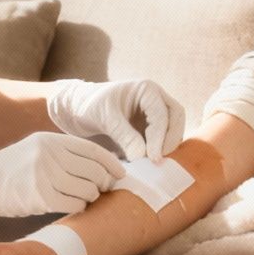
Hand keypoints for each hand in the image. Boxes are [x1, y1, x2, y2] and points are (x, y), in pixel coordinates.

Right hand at [0, 132, 124, 224]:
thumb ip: (65, 153)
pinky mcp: (39, 196)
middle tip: (105, 189)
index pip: (93, 151)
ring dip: (92, 196)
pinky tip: (77, 206)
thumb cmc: (15, 169)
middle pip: (93, 171)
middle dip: (104, 182)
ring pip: (86, 189)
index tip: (120, 174)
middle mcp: (50, 154)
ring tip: (88, 198)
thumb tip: (101, 166)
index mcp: (52, 140)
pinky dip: (80, 206)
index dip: (111, 164)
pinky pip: (73, 204)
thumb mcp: (38, 148)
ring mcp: (44, 175)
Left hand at [46, 78, 186, 159]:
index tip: (153, 158)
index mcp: (146, 89)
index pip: (162, 114)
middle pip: (176, 119)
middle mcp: (155, 100)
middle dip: (170, 140)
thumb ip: (123, 135)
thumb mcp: (104, 118)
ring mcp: (154, 115)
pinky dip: (159, 151)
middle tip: (159, 161)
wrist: (76, 111)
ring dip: (167, 147)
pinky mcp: (149, 130)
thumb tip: (142, 156)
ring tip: (152, 164)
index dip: (160, 137)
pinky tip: (147, 164)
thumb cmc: (88, 107)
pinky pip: (162, 140)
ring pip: (173, 130)